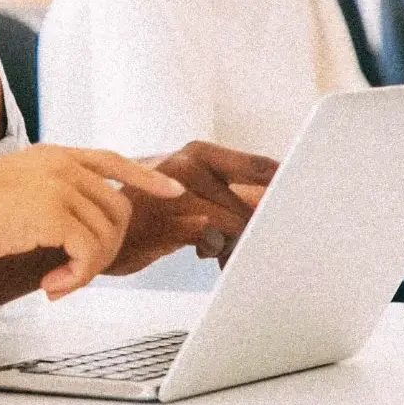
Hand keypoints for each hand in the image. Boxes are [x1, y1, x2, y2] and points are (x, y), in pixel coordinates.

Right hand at [0, 144, 184, 299]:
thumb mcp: (15, 185)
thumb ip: (48, 192)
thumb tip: (76, 223)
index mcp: (53, 155)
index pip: (112, 160)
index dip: (145, 177)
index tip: (170, 191)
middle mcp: (61, 165)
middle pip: (118, 208)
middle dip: (108, 248)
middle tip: (77, 272)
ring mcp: (59, 186)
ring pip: (107, 235)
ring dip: (89, 269)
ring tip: (60, 282)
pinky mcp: (53, 213)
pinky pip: (88, 253)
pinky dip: (77, 278)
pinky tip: (51, 285)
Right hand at [105, 142, 279, 274]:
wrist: (96, 228)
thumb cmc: (148, 211)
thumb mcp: (188, 190)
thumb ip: (231, 193)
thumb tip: (278, 198)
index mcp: (197, 153)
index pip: (257, 166)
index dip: (285, 182)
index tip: (307, 195)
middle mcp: (187, 165)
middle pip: (250, 202)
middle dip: (260, 228)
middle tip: (262, 242)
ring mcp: (175, 193)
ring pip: (234, 222)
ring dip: (237, 244)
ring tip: (223, 250)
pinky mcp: (167, 222)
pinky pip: (212, 240)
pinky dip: (216, 251)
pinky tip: (205, 251)